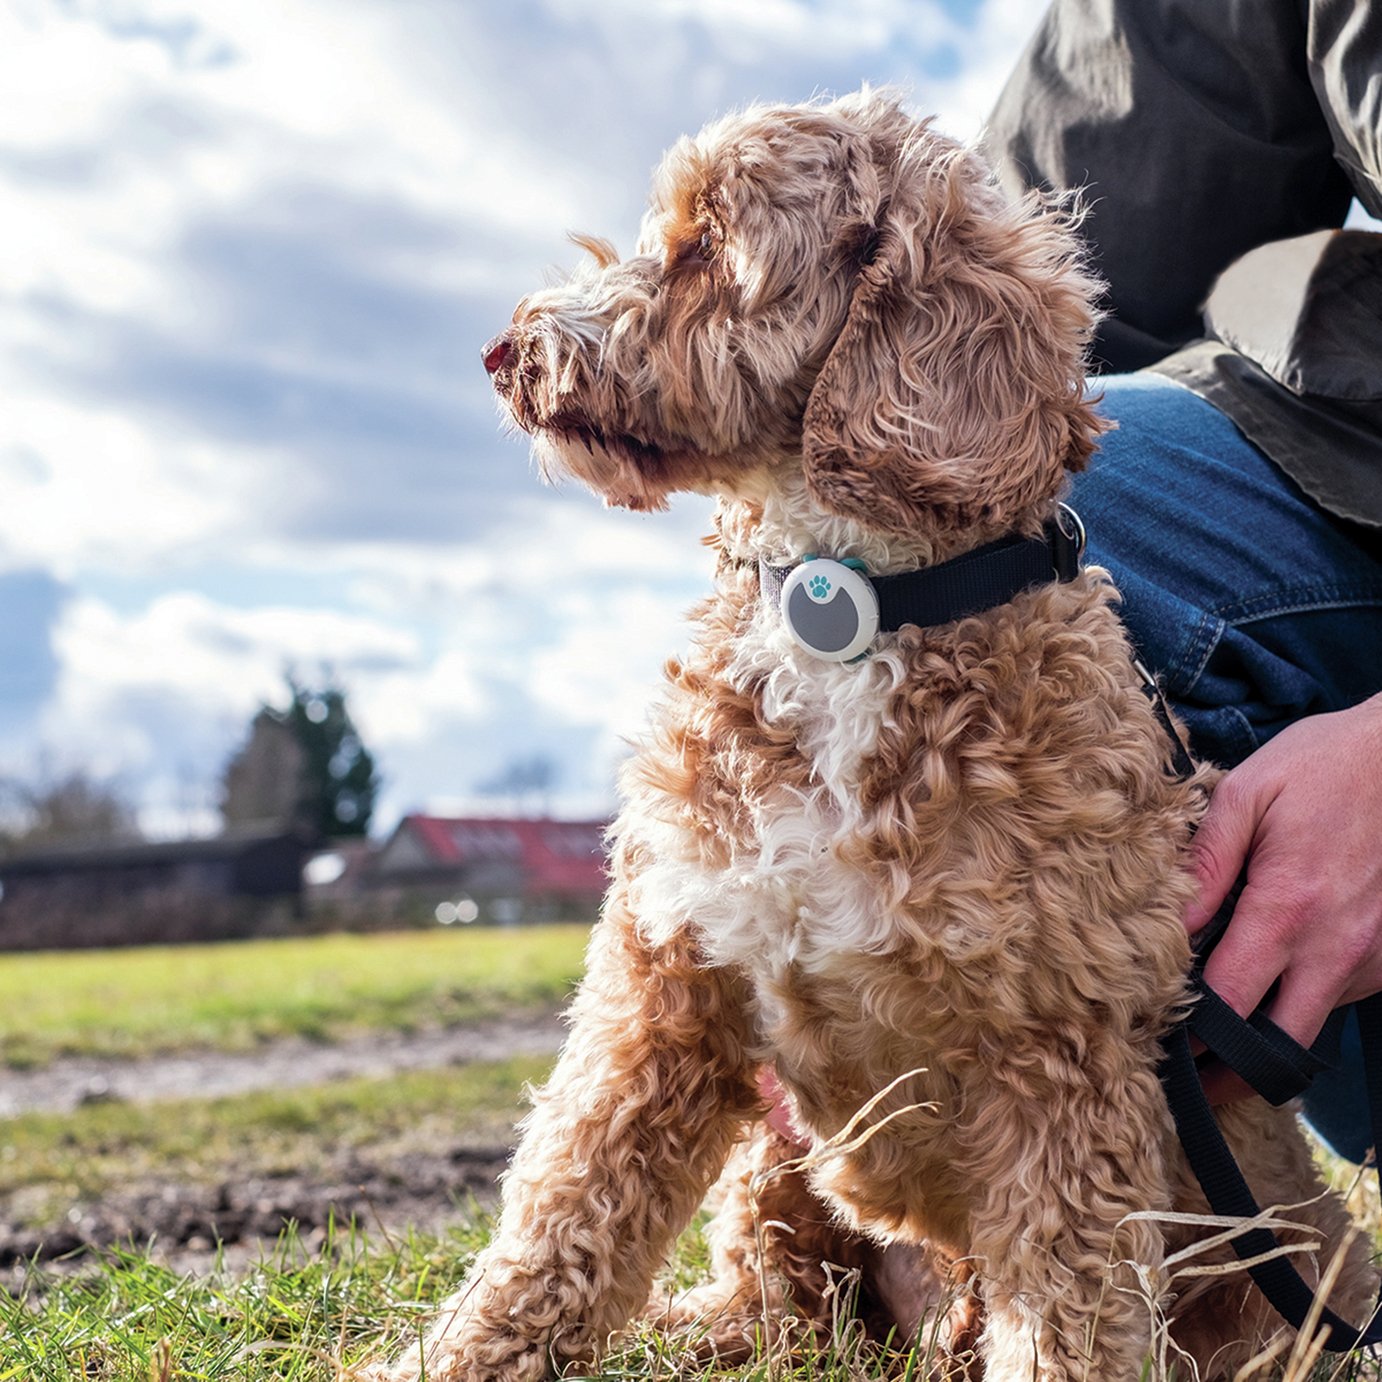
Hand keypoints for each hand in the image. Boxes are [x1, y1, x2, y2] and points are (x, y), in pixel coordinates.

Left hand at [1184, 692, 1381, 1103]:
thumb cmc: (1325, 765)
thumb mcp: (1248, 793)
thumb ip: (1205, 862)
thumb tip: (1169, 922)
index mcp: (1287, 908)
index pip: (1229, 1003)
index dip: (1190, 1037)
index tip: (1156, 1048)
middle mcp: (1336, 948)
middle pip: (1279, 1046)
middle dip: (1231, 1069)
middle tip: (1188, 1074)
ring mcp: (1371, 958)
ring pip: (1311, 1022)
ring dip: (1269, 1027)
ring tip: (1219, 1020)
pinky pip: (1338, 994)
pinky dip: (1304, 993)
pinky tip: (1275, 969)